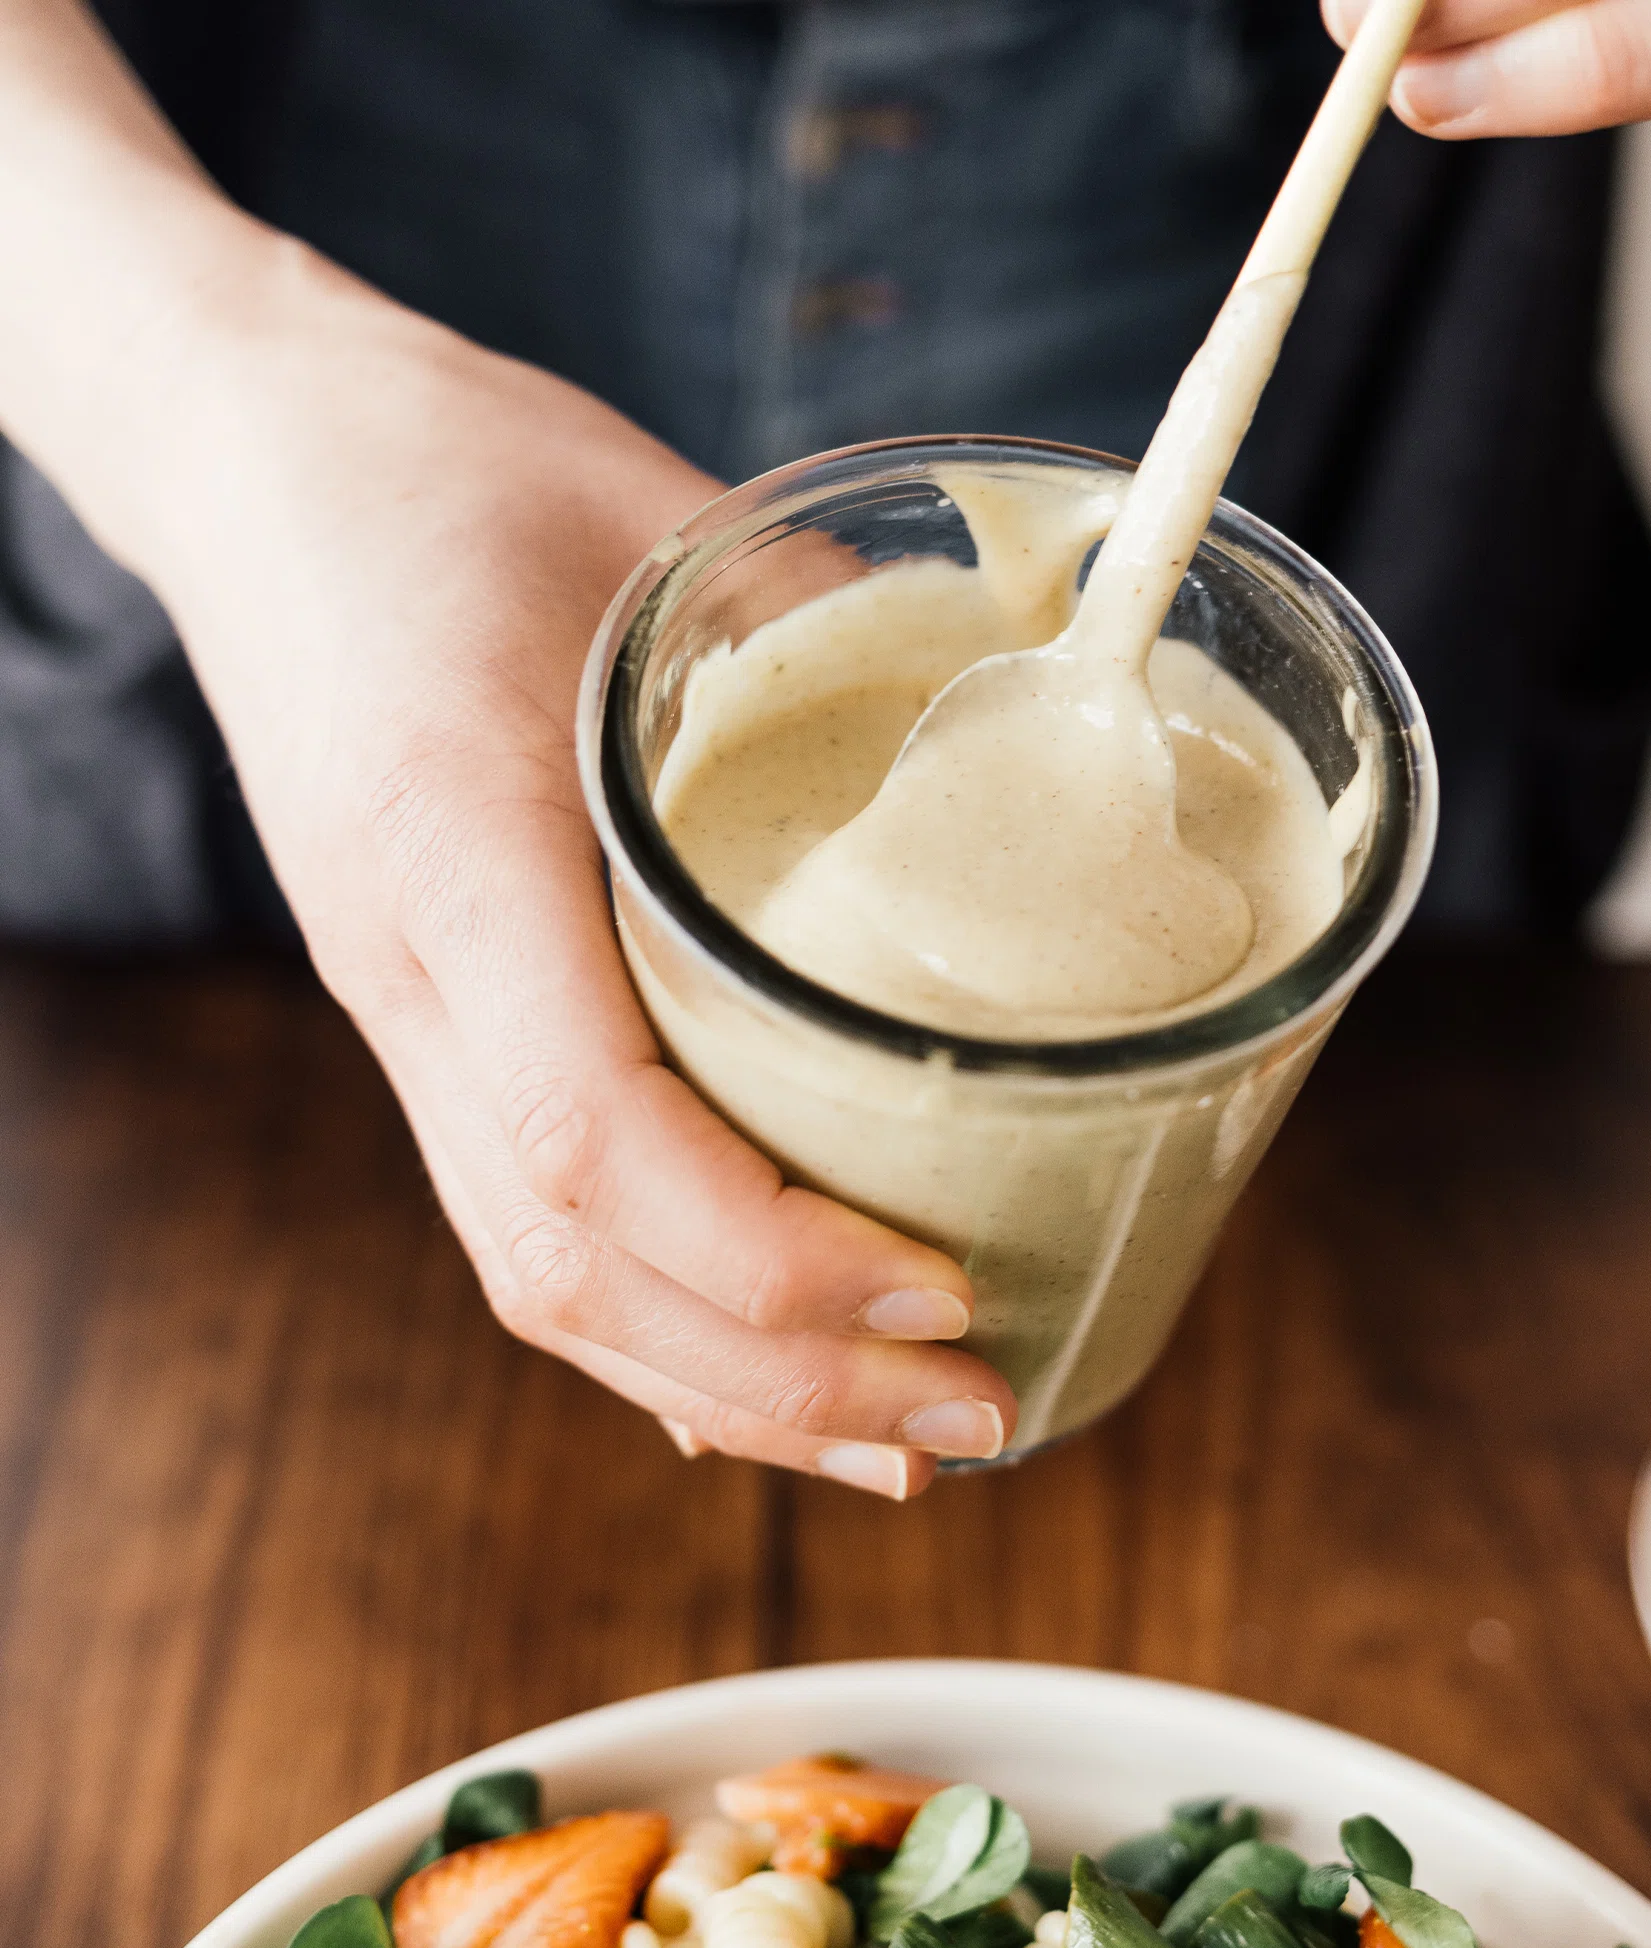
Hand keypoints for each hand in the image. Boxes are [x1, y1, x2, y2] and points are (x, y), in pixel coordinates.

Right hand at [130, 270, 1021, 1493]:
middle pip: (575, 1260)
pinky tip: (774, 1397)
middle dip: (788, 1372)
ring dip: (736, 1392)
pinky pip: (532, 1230)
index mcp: (455, 844)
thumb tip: (1043, 718)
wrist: (263, 456)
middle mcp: (410, 967)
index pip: (586, 1127)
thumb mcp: (660, 524)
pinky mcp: (434, 1030)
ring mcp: (405, 1016)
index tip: (940, 1287)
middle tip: (988, 1410)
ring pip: (546, 1280)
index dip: (768, 1250)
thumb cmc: (459, 470)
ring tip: (912, 1445)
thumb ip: (834, 640)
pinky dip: (664, 1338)